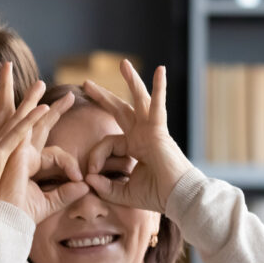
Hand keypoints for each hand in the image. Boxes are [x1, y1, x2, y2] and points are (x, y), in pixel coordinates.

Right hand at [0, 92, 89, 223]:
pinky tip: (43, 108)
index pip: (53, 151)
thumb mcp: (47, 204)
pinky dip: (31, 120)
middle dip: (47, 107)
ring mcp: (9, 152)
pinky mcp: (5, 155)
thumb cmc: (17, 218)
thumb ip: (66, 194)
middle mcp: (17, 154)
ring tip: (40, 83)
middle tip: (62, 93)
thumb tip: (86, 187)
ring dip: (31, 100)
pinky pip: (20, 133)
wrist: (0, 227)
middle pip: (34, 124)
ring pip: (22, 120)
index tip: (80, 178)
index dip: (70, 162)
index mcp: (26, 164)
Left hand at [82, 62, 193, 212]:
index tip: (89, 174)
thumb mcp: (122, 193)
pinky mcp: (159, 131)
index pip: (106, 143)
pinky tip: (160, 70)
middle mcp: (142, 135)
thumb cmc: (156, 196)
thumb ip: (104, 187)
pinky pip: (158, 106)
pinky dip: (159, 89)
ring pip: (138, 101)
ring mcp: (151, 131)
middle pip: (120, 110)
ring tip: (123, 63)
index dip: (94, 157)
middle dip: (103, 96)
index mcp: (134, 147)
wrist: (178, 198)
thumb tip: (87, 179)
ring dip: (131, 81)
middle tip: (86, 83)